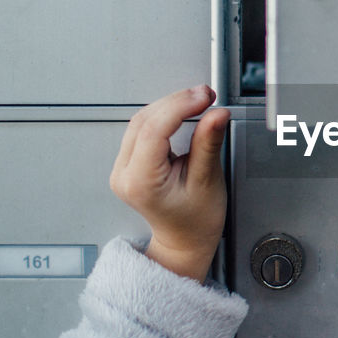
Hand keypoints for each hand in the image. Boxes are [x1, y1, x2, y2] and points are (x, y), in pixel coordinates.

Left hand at [109, 85, 230, 281]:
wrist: (184, 241)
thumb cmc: (195, 221)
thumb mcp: (207, 181)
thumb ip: (208, 143)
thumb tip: (216, 114)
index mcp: (140, 182)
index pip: (154, 130)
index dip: (181, 106)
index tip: (204, 97)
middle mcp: (124, 174)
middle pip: (145, 120)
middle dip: (177, 102)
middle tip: (206, 96)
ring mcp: (121, 168)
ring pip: (141, 120)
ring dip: (170, 106)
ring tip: (198, 102)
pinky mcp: (128, 161)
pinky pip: (141, 128)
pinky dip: (163, 115)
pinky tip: (182, 112)